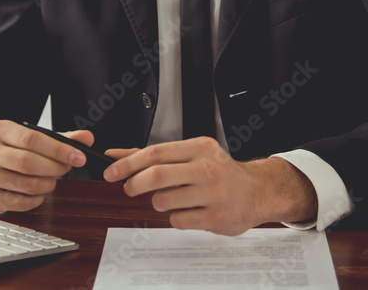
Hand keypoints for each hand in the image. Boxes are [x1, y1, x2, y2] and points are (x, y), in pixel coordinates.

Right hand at [0, 120, 93, 214]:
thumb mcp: (33, 138)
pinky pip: (20, 202)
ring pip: (27, 184)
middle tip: (66, 169)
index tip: (79, 157)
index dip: (59, 150)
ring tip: (51, 180)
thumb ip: (62, 138)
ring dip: (47, 184)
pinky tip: (37, 192)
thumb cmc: (13, 150)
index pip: (32, 139)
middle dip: (54, 168)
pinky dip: (36, 199)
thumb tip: (86, 138)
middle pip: (28, 163)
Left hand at [102, 137, 317, 235]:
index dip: (128, 162)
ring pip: (163, 201)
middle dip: (135, 184)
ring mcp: (213, 193)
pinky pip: (177, 220)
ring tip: (174, 198)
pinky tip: (190, 210)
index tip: (111, 170)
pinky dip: (176, 217)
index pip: (156, 152)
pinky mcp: (215, 217)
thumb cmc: (220, 172)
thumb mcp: (192, 155)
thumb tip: (118, 154)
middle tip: (129, 188)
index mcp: (200, 148)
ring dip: (159, 202)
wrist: (256, 192)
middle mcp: (208, 168)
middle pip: (157, 175)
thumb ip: (154, 156)